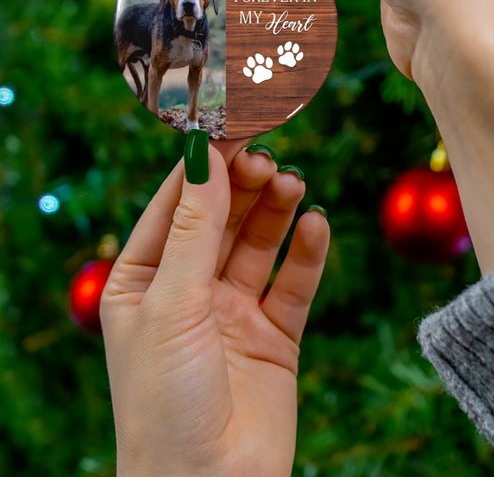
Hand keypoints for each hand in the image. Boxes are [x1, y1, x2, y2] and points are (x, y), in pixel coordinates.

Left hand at [101, 138, 328, 476]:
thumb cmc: (165, 402)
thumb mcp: (172, 303)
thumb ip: (195, 228)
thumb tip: (206, 156)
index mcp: (144, 280)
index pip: (177, 204)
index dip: (206, 164)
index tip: (234, 124)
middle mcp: (189, 290)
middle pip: (223, 217)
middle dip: (244, 184)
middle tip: (268, 157)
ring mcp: (234, 311)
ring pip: (260, 243)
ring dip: (276, 210)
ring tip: (292, 184)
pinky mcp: (275, 334)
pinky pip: (294, 282)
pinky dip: (308, 252)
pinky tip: (316, 225)